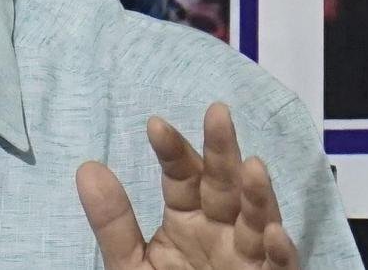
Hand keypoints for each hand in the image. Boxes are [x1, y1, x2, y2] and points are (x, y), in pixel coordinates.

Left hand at [76, 103, 298, 269]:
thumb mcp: (131, 263)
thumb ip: (114, 222)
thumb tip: (87, 168)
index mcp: (189, 219)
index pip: (182, 176)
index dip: (172, 151)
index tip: (155, 125)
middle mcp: (222, 230)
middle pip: (224, 185)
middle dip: (221, 151)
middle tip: (217, 112)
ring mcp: (248, 258)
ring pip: (258, 220)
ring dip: (257, 195)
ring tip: (252, 165)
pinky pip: (279, 267)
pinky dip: (280, 251)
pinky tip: (274, 231)